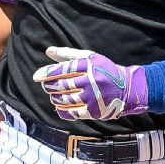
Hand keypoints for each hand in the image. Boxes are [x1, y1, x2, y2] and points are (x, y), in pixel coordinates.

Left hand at [32, 46, 148, 120]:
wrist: (128, 89)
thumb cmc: (105, 70)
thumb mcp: (90, 58)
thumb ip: (67, 54)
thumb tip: (48, 51)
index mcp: (89, 65)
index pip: (63, 69)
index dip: (47, 73)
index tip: (36, 76)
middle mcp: (91, 81)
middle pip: (61, 85)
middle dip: (50, 86)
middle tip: (48, 86)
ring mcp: (93, 97)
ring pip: (64, 100)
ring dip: (55, 98)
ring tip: (55, 96)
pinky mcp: (94, 111)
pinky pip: (72, 113)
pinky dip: (62, 111)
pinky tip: (60, 107)